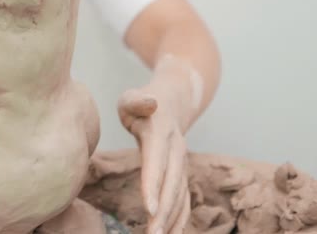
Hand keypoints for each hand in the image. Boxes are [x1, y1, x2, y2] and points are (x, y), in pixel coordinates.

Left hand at [118, 89, 190, 233]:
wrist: (171, 103)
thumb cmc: (141, 103)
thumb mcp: (132, 98)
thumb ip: (137, 100)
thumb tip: (150, 102)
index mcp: (160, 133)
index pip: (157, 161)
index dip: (153, 184)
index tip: (149, 209)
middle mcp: (176, 151)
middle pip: (171, 184)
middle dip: (163, 210)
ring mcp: (182, 163)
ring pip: (180, 195)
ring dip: (172, 219)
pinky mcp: (182, 173)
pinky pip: (184, 199)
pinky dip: (180, 218)